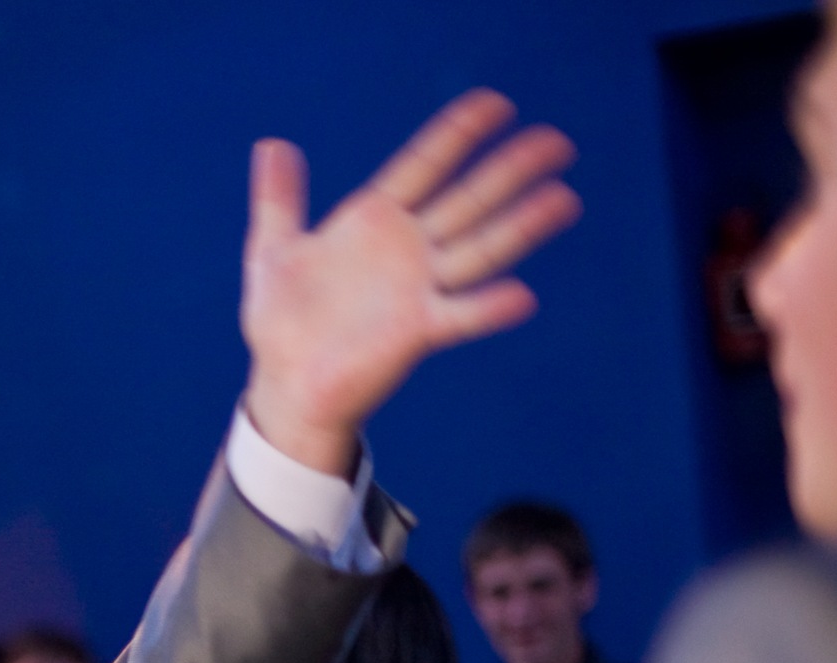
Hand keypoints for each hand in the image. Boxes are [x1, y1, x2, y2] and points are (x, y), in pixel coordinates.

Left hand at [241, 90, 579, 472]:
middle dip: (510, 171)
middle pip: (468, 200)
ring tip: (564, 199)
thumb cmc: (281, 321)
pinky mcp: (418, 331)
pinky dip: (489, 307)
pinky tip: (521, 296)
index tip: (496, 104)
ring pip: (480, 249)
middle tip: (556, 142)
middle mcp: (407, 249)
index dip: (457, 135)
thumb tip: (271, 144)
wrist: (285, 384)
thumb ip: (279, 200)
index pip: (424, 166)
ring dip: (521, 226)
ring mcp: (418, 289)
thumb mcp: (272, 252)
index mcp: (374, 221)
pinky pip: (460, 315)